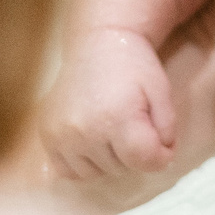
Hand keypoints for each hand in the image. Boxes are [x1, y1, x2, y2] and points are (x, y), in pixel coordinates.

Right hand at [41, 27, 179, 180]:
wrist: (97, 41)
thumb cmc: (134, 66)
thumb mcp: (162, 92)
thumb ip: (167, 130)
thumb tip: (160, 161)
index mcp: (117, 117)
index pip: (145, 161)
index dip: (161, 155)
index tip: (162, 141)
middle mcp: (85, 129)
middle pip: (121, 168)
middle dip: (134, 153)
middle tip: (134, 126)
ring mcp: (61, 134)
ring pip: (95, 173)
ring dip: (109, 160)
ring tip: (112, 132)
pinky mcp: (47, 134)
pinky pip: (67, 170)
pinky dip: (83, 163)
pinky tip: (92, 141)